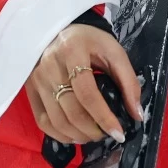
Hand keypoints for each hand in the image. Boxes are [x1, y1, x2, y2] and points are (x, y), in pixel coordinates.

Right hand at [23, 21, 146, 144]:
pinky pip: (42, 121)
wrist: (60, 30)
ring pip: (55, 120)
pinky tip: (74, 135)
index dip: (104, 117)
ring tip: (93, 136)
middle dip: (92, 130)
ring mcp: (37, 80)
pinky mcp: (30, 90)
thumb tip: (137, 114)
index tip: (119, 133)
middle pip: (70, 110)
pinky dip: (59, 135)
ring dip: (77, 136)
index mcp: (73, 51)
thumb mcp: (114, 52)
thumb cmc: (90, 41)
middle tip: (107, 135)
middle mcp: (50, 67)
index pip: (87, 93)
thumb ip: (128, 82)